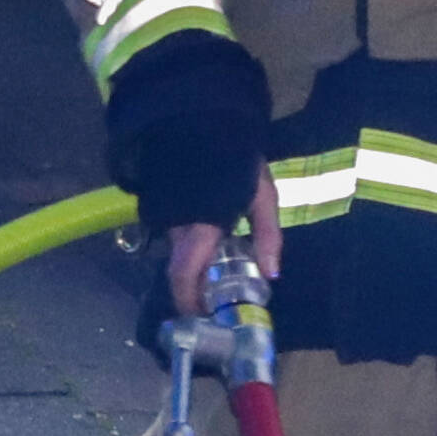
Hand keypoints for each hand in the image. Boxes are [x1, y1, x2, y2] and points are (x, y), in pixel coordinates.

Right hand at [150, 171, 287, 321]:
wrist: (201, 120)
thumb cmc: (236, 159)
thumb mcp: (262, 195)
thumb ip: (267, 235)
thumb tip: (272, 275)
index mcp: (198, 229)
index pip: (182, 276)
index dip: (189, 301)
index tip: (204, 315)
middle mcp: (175, 228)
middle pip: (179, 271)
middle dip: (195, 291)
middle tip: (217, 302)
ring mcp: (166, 218)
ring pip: (178, 255)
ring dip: (196, 271)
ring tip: (220, 277)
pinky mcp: (164, 209)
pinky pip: (176, 240)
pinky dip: (192, 253)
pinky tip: (212, 251)